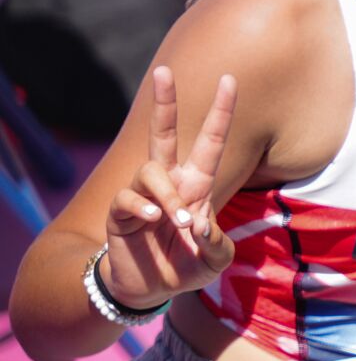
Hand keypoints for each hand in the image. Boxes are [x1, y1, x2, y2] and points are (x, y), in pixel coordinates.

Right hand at [101, 66, 236, 308]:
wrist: (151, 289)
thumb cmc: (188, 264)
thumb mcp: (215, 259)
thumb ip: (216, 244)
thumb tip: (201, 226)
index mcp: (198, 184)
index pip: (211, 141)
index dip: (221, 111)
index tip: (230, 79)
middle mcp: (170, 181)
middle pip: (163, 132)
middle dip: (164, 102)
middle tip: (163, 71)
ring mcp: (143, 194)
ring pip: (151, 170)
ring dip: (168, 195)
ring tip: (179, 220)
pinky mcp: (121, 213)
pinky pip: (129, 199)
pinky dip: (144, 207)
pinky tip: (154, 221)